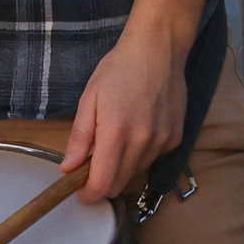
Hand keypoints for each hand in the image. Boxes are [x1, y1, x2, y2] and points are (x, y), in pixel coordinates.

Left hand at [62, 26, 184, 199]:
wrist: (158, 50)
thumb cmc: (119, 69)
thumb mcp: (90, 98)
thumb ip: (80, 137)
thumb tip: (68, 168)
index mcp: (116, 133)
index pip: (103, 184)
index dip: (89, 194)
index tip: (80, 190)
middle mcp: (142, 142)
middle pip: (120, 185)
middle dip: (103, 182)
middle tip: (93, 164)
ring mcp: (162, 142)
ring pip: (136, 173)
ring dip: (122, 167)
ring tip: (117, 139)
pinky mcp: (176, 138)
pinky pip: (152, 159)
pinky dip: (141, 154)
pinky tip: (138, 129)